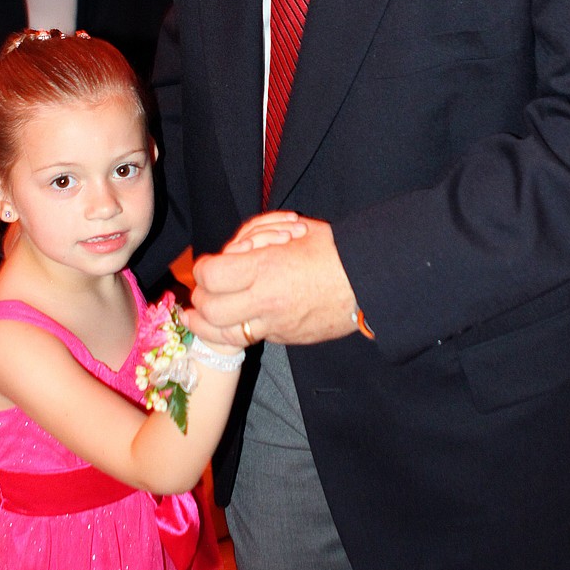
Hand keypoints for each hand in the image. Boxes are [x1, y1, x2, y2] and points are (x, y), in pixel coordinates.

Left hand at [187, 216, 357, 348]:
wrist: (370, 281)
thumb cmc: (334, 249)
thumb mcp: (292, 231)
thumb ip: (256, 242)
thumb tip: (231, 254)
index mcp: (267, 267)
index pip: (211, 275)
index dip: (205, 268)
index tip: (213, 263)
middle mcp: (266, 300)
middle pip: (210, 310)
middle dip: (201, 299)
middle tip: (205, 289)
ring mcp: (276, 325)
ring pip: (224, 334)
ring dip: (208, 324)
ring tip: (199, 315)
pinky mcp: (287, 339)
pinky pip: (251, 338)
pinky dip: (238, 329)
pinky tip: (239, 317)